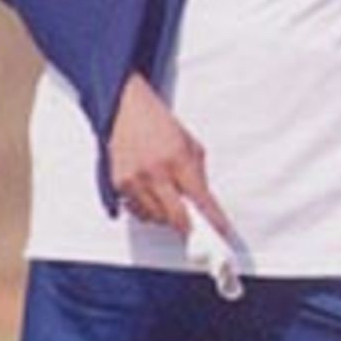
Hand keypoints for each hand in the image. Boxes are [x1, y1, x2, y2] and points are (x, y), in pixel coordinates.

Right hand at [108, 72, 230, 237]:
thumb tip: (203, 201)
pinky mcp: (118, 185)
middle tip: (198, 229)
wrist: (126, 110)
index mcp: (178, 158)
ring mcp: (134, 180)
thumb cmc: (160, 124)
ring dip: (167, 217)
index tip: (222, 230)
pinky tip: (154, 197)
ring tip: (172, 200)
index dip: (212, 218)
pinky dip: (149, 211)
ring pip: (155, 218)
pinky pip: (137, 211)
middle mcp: (155, 172)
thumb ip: (197, 173)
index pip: (199, 198)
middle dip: (189, 227)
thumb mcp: (190, 143)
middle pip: (175, 216)